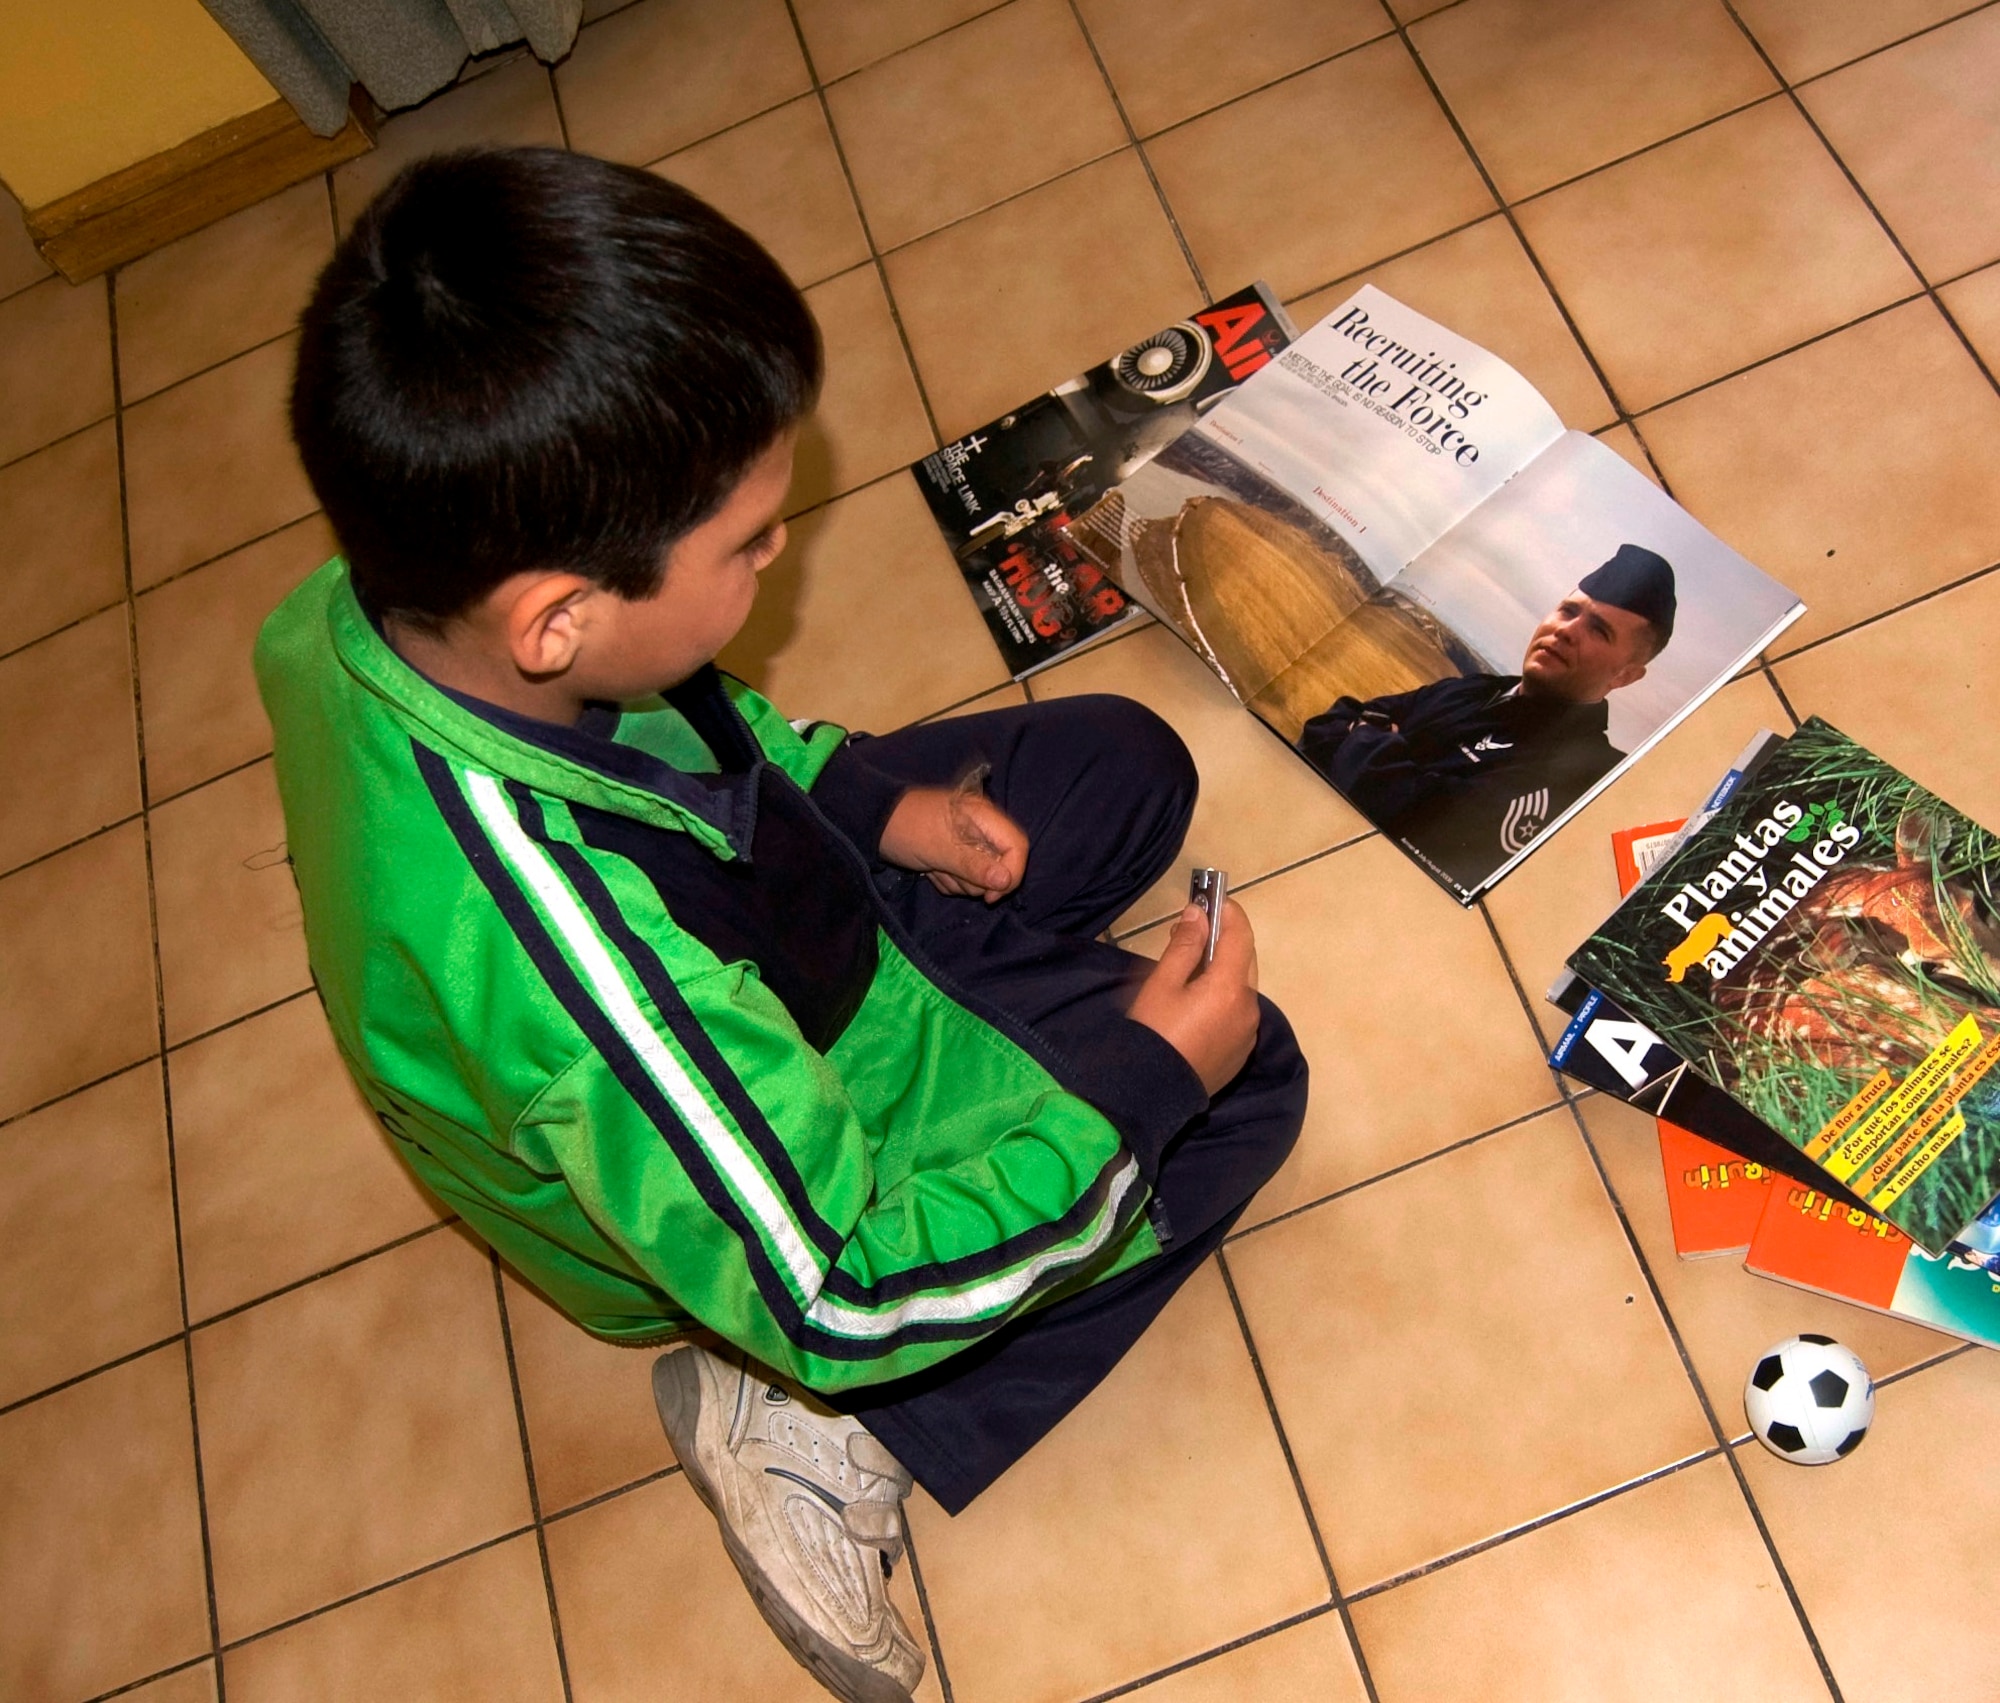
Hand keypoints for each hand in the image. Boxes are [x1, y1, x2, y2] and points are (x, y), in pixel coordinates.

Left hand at [879, 782, 1028, 902]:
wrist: (873, 825)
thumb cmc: (907, 829)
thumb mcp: (939, 848)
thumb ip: (974, 864)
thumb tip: (1005, 881)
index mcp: (983, 815)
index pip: (1016, 846)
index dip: (1011, 873)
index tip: (990, 897)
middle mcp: (982, 828)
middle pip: (1001, 865)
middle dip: (974, 879)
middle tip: (947, 871)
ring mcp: (969, 842)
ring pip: (982, 877)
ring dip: (958, 881)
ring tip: (935, 868)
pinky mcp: (956, 855)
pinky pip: (965, 878)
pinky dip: (948, 880)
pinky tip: (931, 870)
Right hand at [1127, 900, 1259, 1095]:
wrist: (1149, 1092)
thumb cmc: (1152, 1032)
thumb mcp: (1161, 983)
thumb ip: (1185, 946)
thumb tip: (1199, 915)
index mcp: (1230, 988)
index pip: (1241, 936)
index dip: (1230, 913)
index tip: (1215, 899)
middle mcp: (1248, 1008)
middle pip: (1244, 961)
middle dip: (1223, 942)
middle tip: (1190, 934)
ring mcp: (1248, 1033)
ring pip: (1241, 988)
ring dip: (1222, 972)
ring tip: (1188, 972)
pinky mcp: (1241, 1052)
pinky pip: (1238, 1013)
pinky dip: (1224, 998)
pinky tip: (1197, 1003)